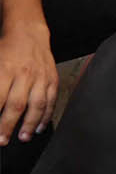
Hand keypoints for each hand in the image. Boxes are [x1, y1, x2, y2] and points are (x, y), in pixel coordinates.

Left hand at [0, 22, 55, 145]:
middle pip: (17, 104)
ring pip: (37, 104)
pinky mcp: (52, 78)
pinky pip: (51, 99)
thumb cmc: (6, 50)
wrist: (28, 33)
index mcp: (5, 70)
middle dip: (8, 125)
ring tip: (23, 137)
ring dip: (30, 123)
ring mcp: (41, 77)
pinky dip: (46, 115)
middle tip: (2, 140)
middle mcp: (25, 74)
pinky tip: (40, 127)